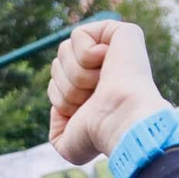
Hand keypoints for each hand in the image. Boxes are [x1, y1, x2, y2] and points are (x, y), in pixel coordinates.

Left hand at [47, 20, 171, 164]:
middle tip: (90, 98)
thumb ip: (59, 132)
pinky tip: (106, 63)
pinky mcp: (122, 33)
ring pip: (63, 49)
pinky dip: (85, 54)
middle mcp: (104, 70)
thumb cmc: (97, 135)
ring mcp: (114, 50)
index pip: (56, 83)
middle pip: (56, 64)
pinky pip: (78, 35)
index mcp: (94, 91)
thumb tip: (59, 111)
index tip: (82, 112)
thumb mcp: (69, 145)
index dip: (60, 98)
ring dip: (75, 74)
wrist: (118, 121)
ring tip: (98, 84)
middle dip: (66, 86)